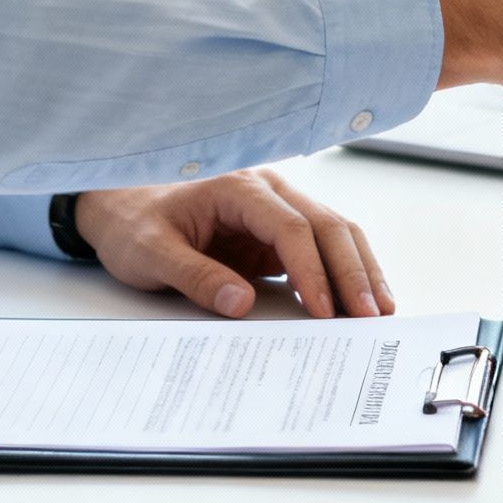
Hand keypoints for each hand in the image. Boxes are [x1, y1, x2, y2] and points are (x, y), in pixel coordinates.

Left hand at [73, 168, 392, 319]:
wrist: (123, 208)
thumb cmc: (134, 224)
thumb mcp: (148, 253)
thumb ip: (192, 275)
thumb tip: (239, 304)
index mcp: (237, 187)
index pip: (290, 226)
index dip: (312, 270)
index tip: (323, 310)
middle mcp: (266, 190)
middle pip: (326, 224)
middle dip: (352, 271)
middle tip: (370, 315)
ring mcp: (277, 210)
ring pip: (335, 232)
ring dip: (360, 270)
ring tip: (379, 310)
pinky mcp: (278, 233)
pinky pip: (321, 248)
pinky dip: (344, 272)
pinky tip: (359, 300)